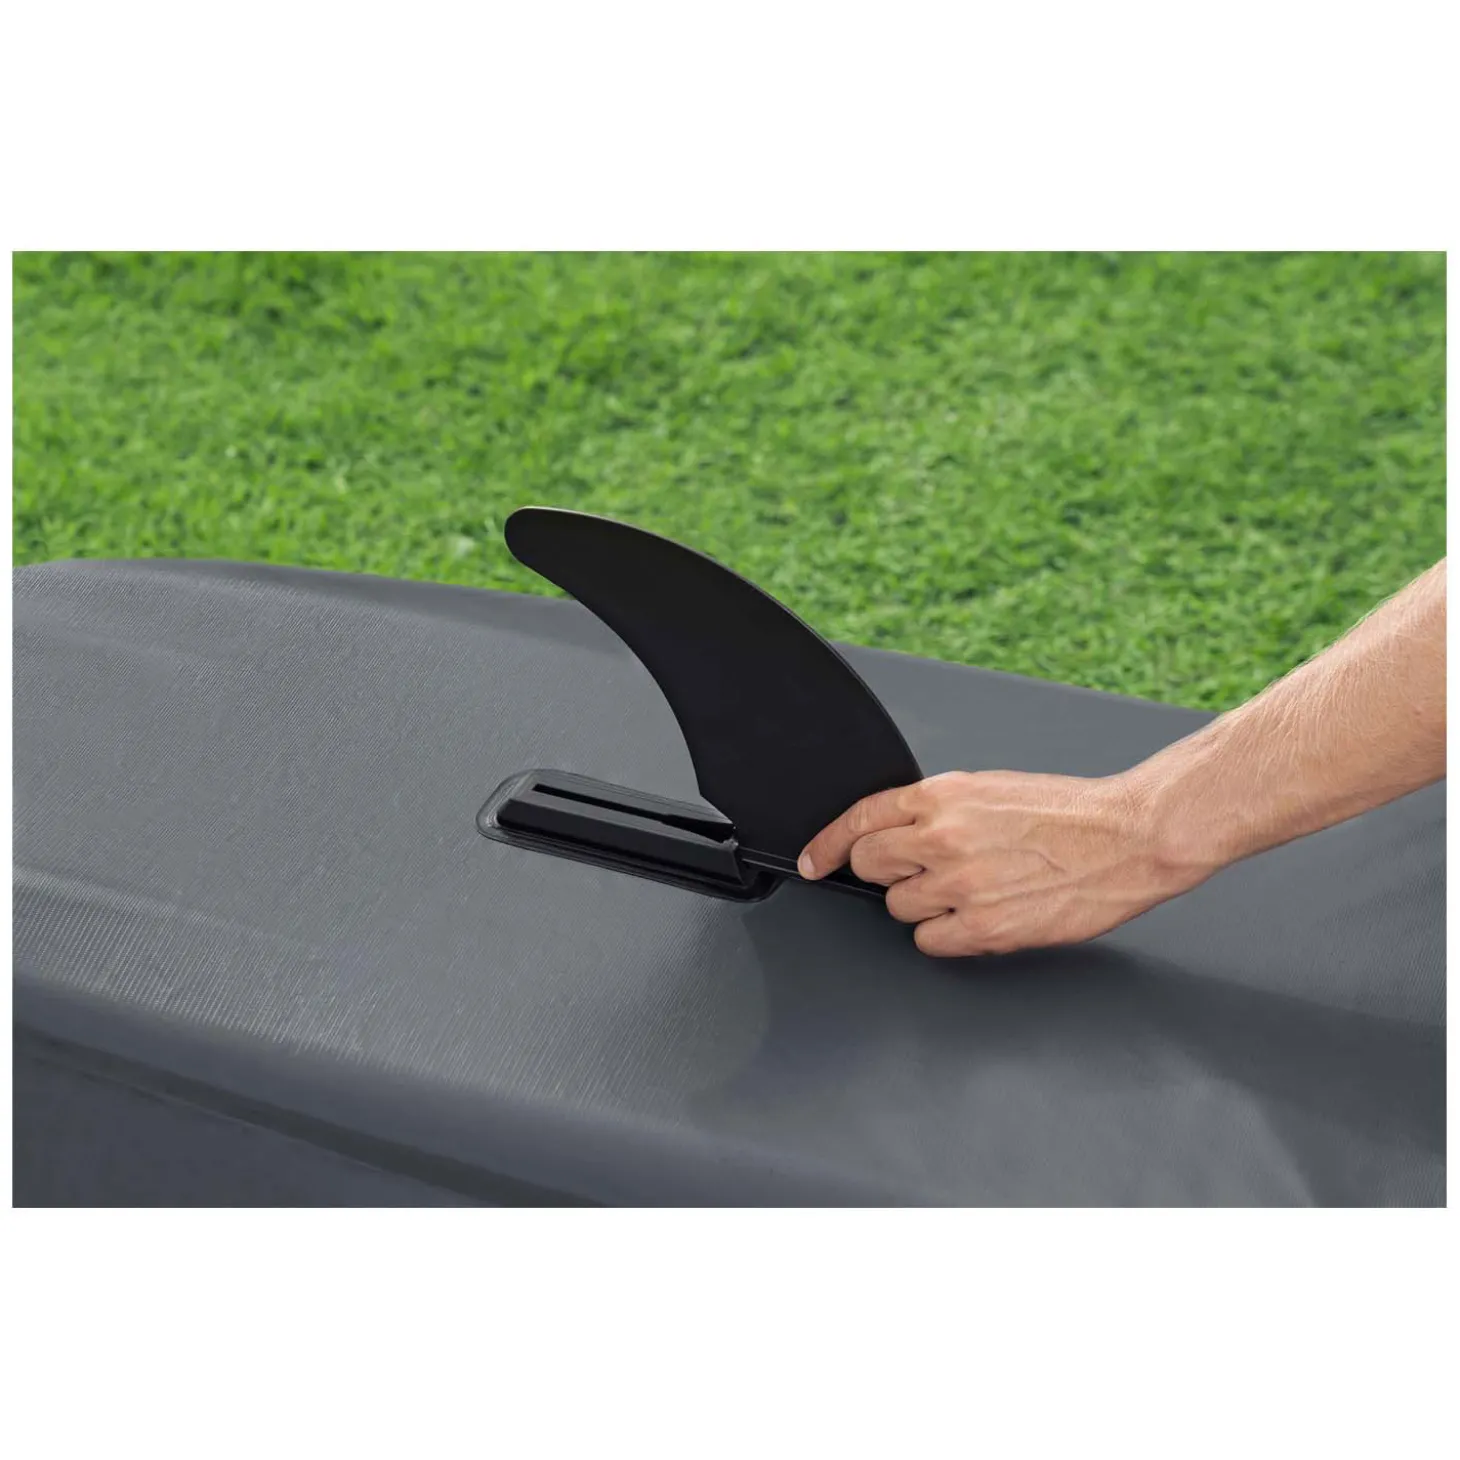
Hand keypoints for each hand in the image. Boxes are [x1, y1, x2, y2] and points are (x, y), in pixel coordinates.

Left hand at [796, 769, 1210, 956]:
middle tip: (919, 872)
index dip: (827, 844)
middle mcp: (943, 838)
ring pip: (899, 907)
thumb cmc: (1068, 813)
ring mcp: (961, 884)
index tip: (813, 861)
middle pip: (870, 866)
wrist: (1126, 838)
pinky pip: (930, 942)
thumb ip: (938, 810)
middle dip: (885, 871)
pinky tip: (976, 917)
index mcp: (943, 796)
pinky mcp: (985, 926)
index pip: (860, 819)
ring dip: (923, 903)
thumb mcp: (990, 790)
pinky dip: (945, 935)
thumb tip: (898, 834)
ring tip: (971, 889)